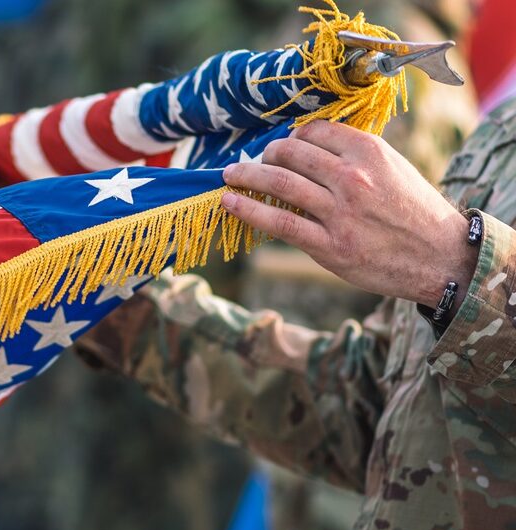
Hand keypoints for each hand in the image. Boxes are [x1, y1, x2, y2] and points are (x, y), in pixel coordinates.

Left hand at [220, 120, 477, 313]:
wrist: (439, 257)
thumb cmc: (411, 210)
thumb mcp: (392, 167)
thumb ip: (352, 154)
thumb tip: (305, 143)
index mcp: (369, 152)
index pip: (315, 131)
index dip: (292, 136)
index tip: (283, 145)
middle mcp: (353, 178)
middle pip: (291, 154)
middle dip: (265, 154)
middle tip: (253, 161)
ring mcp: (340, 213)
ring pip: (279, 184)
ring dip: (247, 176)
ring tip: (231, 175)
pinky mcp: (330, 246)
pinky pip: (279, 223)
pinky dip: (248, 210)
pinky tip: (230, 202)